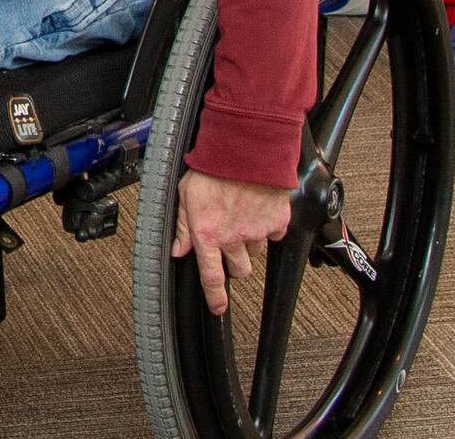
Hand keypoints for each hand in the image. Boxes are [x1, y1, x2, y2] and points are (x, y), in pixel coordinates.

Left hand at [170, 170, 296, 314]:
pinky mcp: (277, 221)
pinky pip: (274, 235)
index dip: (215, 297)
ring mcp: (257, 231)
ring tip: (243, 216)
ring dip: (250, 242)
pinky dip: (268, 227)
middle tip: (232, 244)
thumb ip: (183, 226)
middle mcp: (233, 237)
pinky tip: (259, 209)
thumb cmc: (213, 166)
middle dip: (236, 264)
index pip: (211, 276)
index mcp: (208, 234)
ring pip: (256, 252)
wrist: (245, 148)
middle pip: (240, 270)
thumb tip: (178, 250)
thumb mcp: (186, 194)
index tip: (219, 307)